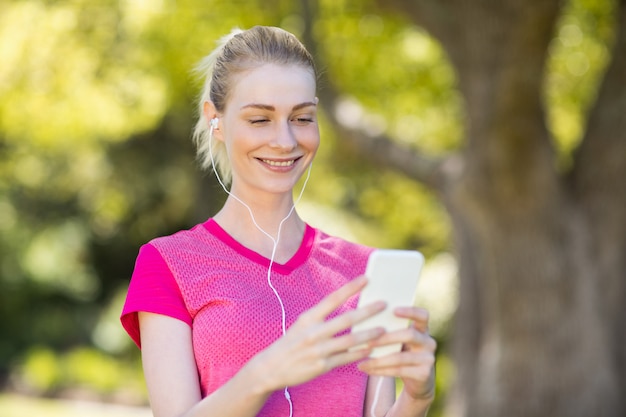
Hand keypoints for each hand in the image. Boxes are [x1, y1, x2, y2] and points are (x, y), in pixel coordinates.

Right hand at [246, 276, 386, 392]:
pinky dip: (360, 353)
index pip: (333, 298)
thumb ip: (323, 317)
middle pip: (347, 319)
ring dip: (370, 335)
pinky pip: (346, 358)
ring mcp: (318, 350)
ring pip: (351, 340)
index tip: (367, 278)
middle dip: (368, 311)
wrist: (270, 368)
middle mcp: (313, 332)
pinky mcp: (322, 366)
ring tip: (383, 330)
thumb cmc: (291, 343)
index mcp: (309, 318)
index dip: (351, 287)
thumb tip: (348, 309)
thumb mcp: (303, 324)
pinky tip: (372, 350)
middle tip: (384, 304)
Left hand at [357, 307, 435, 400]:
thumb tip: (364, 323)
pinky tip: (367, 369)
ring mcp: (428, 359)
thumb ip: (390, 331)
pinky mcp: (424, 374)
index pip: (422, 315)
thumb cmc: (402, 353)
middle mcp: (429, 342)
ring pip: (400, 357)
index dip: (410, 311)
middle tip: (368, 342)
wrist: (417, 382)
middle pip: (409, 335)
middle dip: (386, 338)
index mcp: (422, 329)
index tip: (393, 310)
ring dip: (379, 360)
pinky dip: (380, 370)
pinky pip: (399, 371)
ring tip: (362, 362)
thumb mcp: (400, 341)